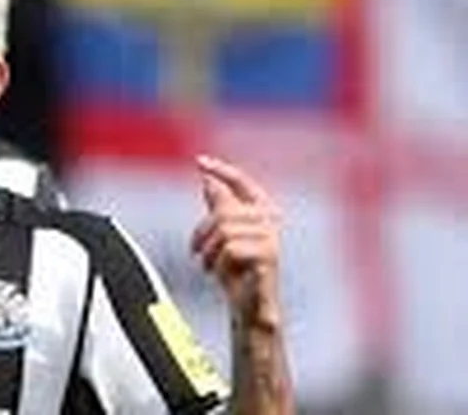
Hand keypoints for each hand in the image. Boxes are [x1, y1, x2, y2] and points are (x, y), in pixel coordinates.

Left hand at [191, 155, 283, 328]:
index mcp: (261, 213)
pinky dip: (219, 263)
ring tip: (210, 268)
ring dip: (208, 252)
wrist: (247, 307)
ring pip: (224, 230)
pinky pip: (232, 249)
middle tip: (195, 252)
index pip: (243, 183)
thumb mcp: (222, 237)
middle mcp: (270, 223)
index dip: (223, 170)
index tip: (200, 161)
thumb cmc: (235, 272)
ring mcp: (271, 240)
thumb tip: (209, 179)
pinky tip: (220, 274)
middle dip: (201, 232)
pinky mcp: (268, 259)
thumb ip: (220, 207)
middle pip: (223, 212)